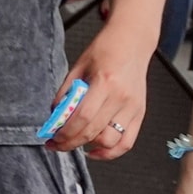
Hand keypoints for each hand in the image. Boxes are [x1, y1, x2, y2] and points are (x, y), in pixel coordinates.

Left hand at [51, 21, 150, 159]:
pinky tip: (96, 150)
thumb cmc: (106, 50)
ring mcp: (133, 106)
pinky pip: (127, 142)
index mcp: (105, 82)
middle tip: (56, 144)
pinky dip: (110, 152)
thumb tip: (54, 118)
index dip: (64, 134)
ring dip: (89, 146)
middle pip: (93, 132)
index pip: (82, 118)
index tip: (52, 139)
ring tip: (76, 141)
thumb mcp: (78, 67)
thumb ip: (66, 94)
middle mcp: (121, 97)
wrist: (132, 41)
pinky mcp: (140, 113)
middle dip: (69, 143)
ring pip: (109, 141)